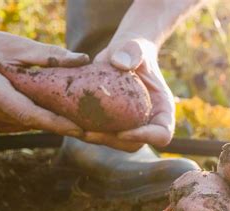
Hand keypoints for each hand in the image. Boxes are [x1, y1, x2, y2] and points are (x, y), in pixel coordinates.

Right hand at [0, 29, 88, 135]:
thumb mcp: (9, 46)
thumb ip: (46, 55)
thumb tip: (81, 59)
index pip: (30, 115)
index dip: (56, 124)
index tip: (79, 131)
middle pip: (28, 123)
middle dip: (56, 124)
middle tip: (85, 124)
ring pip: (19, 126)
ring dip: (41, 122)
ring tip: (68, 117)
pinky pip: (8, 125)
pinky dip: (25, 119)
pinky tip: (41, 112)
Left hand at [81, 36, 174, 151]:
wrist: (122, 55)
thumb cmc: (134, 50)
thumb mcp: (135, 48)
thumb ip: (133, 52)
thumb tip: (120, 63)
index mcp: (163, 110)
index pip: (162, 134)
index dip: (145, 137)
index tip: (122, 131)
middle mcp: (149, 122)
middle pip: (135, 144)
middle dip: (112, 141)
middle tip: (88, 132)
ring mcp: (131, 126)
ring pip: (115, 143)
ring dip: (95, 138)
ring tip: (73, 128)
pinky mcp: (113, 125)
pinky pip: (101, 134)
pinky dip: (85, 130)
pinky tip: (67, 120)